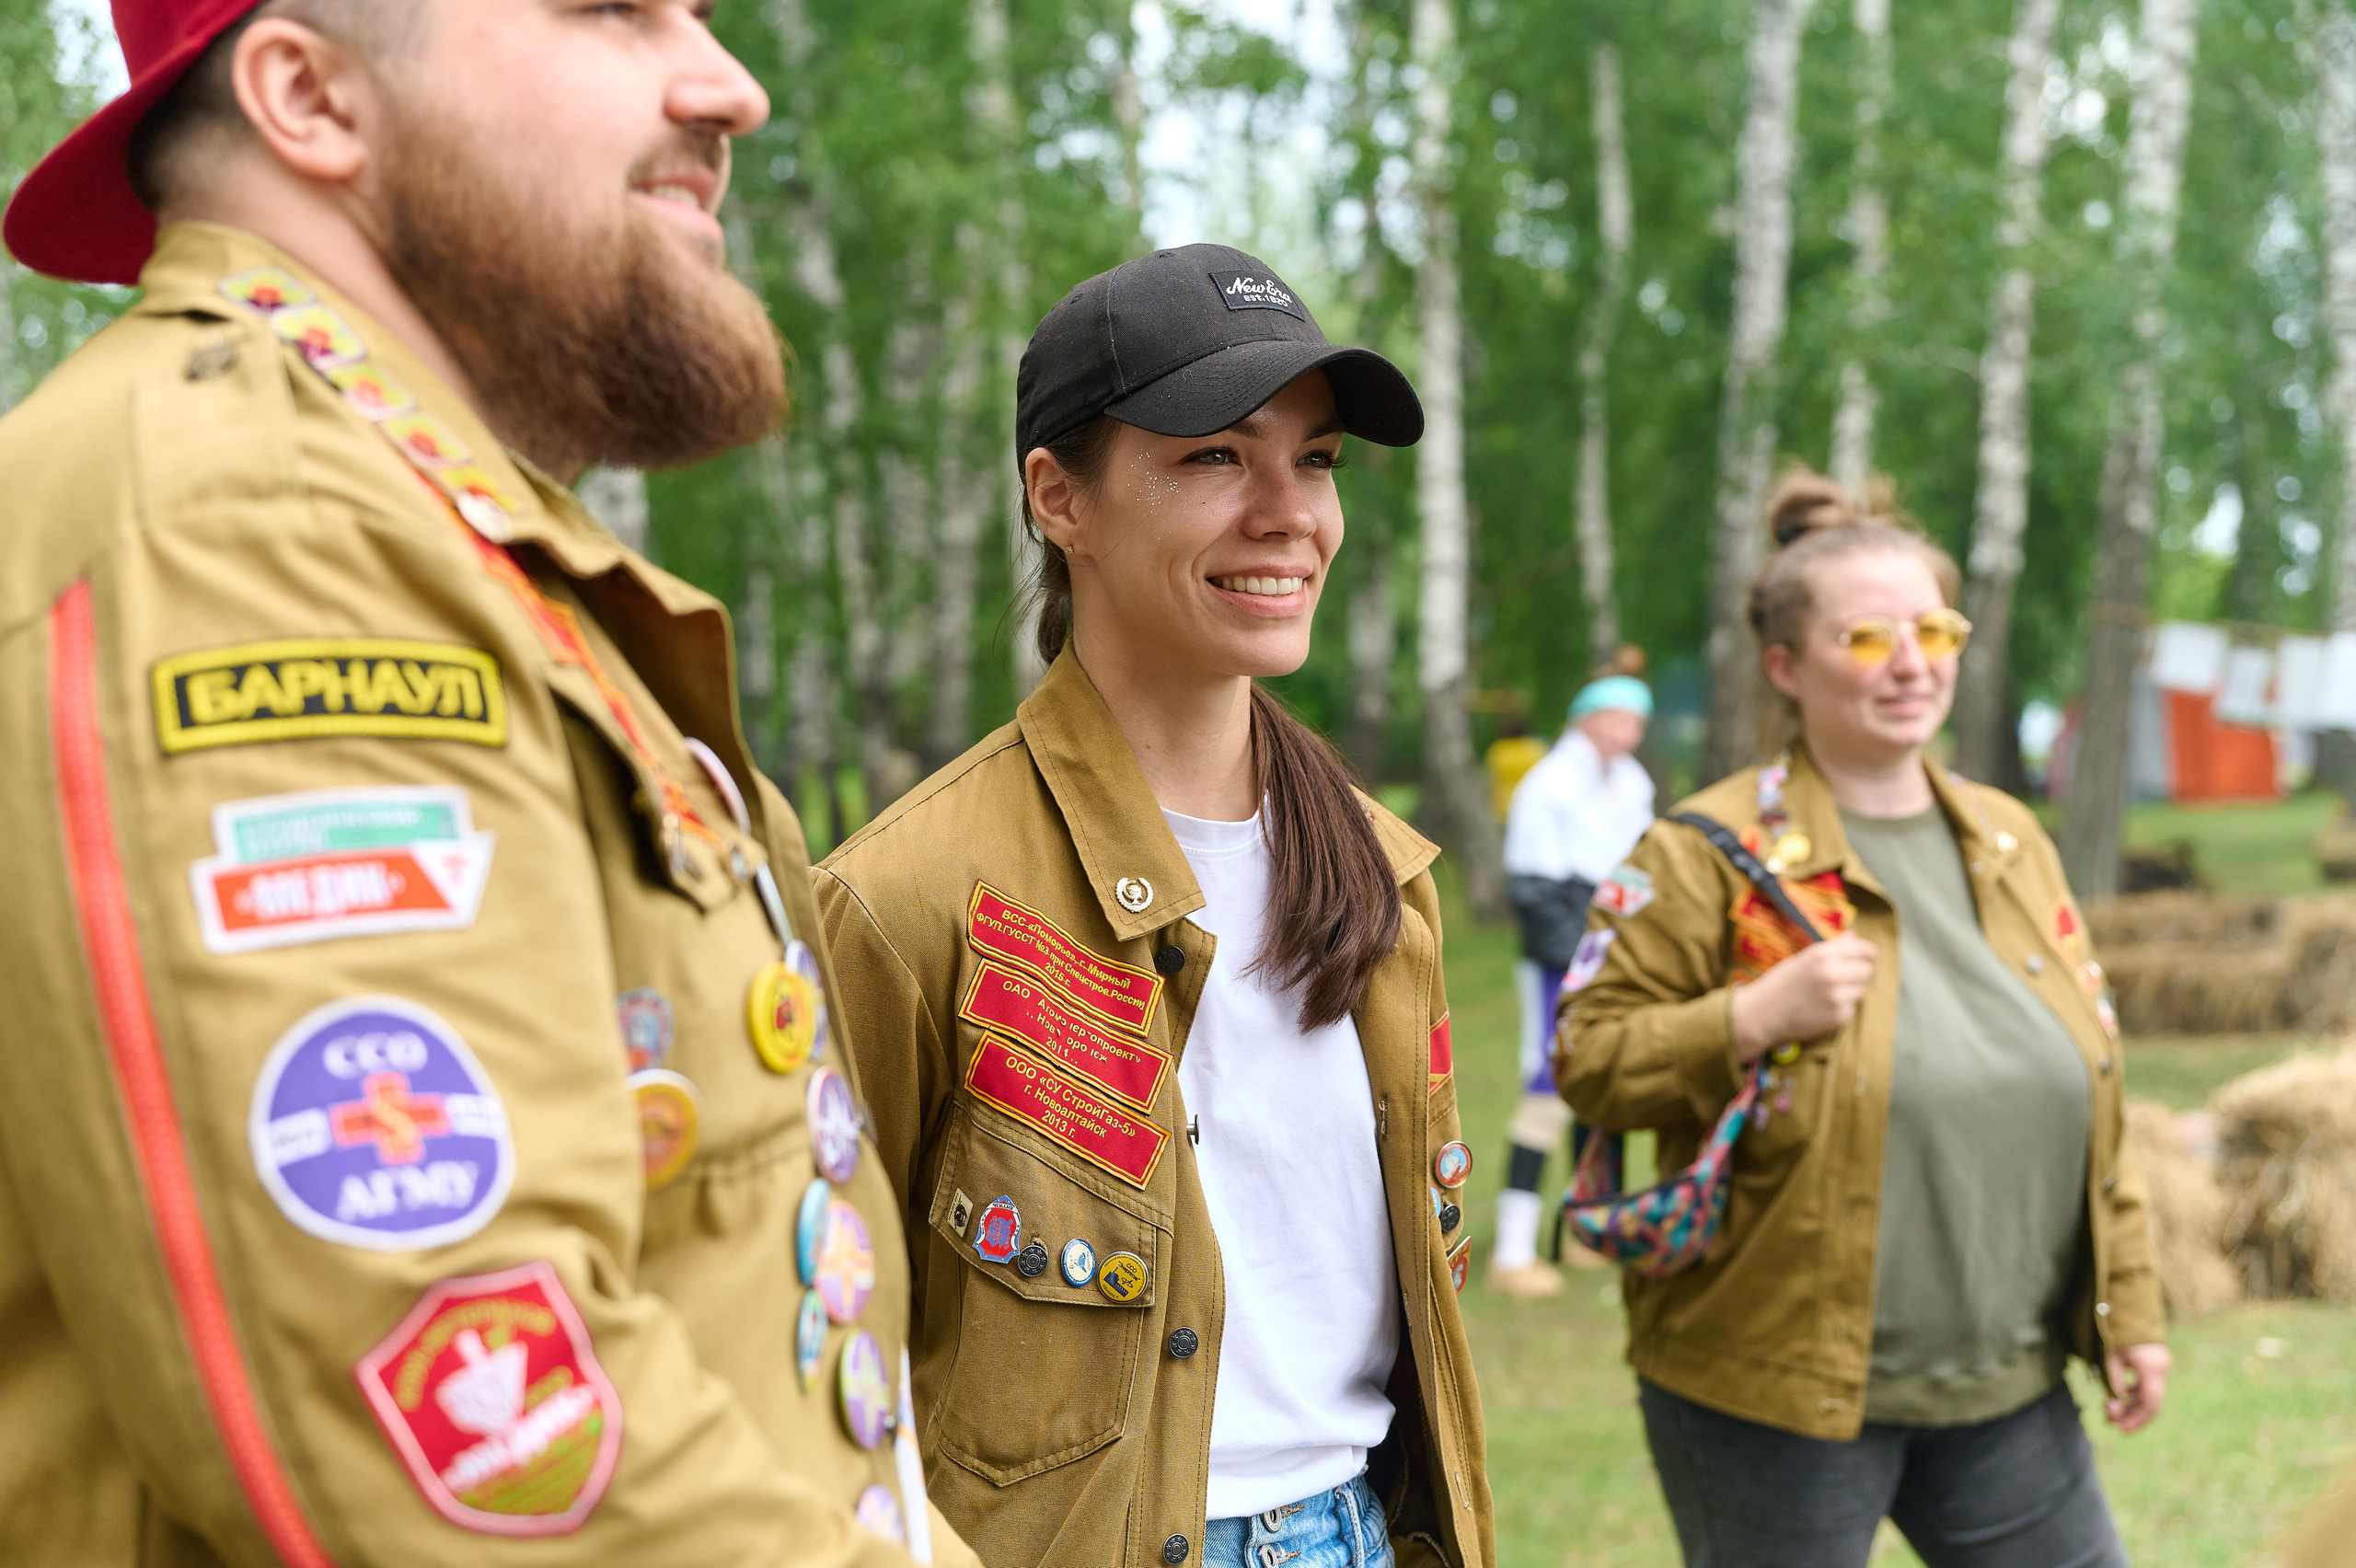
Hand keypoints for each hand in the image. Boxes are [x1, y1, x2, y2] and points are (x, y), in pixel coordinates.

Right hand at [1729, 934, 1877, 1062]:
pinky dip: (1842, 1007)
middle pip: (1866, 971)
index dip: (1868, 953)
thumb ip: (1832, 948)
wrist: (1763, 1013)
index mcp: (1822, 955)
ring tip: (1827, 993)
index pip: (1862, 950)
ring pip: (1860, 990)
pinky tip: (1822, 1007)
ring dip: (1850, 991)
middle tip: (1843, 977)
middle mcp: (1832, 974)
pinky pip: (1852, 1008)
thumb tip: (1854, 937)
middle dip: (1858, 973)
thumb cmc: (1781, 983)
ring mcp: (1837, 997)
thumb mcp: (1803, 958)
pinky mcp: (1839, 1017)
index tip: (1868, 956)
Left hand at [2105, 1342, 2168, 1433]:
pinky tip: (2120, 1398)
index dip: (2137, 1419)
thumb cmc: (2118, 1333)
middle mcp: (2160, 1370)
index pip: (2149, 1403)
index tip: (2122, 1429)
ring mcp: (2161, 1368)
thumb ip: (2115, 1381)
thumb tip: (2117, 1403)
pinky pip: (2149, 1386)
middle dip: (2133, 1416)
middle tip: (2114, 1424)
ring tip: (2111, 1412)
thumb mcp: (2112, 1358)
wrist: (2132, 1311)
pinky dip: (2135, 1395)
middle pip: (2152, 1403)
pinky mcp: (2156, 1366)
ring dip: (2132, 1406)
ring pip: (2150, 1396)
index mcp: (2151, 1369)